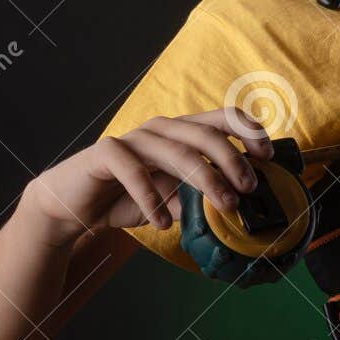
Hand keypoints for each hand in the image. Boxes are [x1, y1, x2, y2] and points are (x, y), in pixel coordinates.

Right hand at [22, 109, 274, 245]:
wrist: (72, 205)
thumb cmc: (126, 199)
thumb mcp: (173, 202)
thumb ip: (200, 202)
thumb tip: (238, 214)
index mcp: (181, 133)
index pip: (223, 118)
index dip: (249, 131)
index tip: (267, 157)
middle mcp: (161, 129)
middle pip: (205, 133)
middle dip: (233, 160)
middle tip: (248, 189)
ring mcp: (134, 138)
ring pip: (176, 150)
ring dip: (205, 179)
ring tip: (223, 207)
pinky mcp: (106, 153)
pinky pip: (133, 169)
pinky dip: (152, 197)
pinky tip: (164, 222)